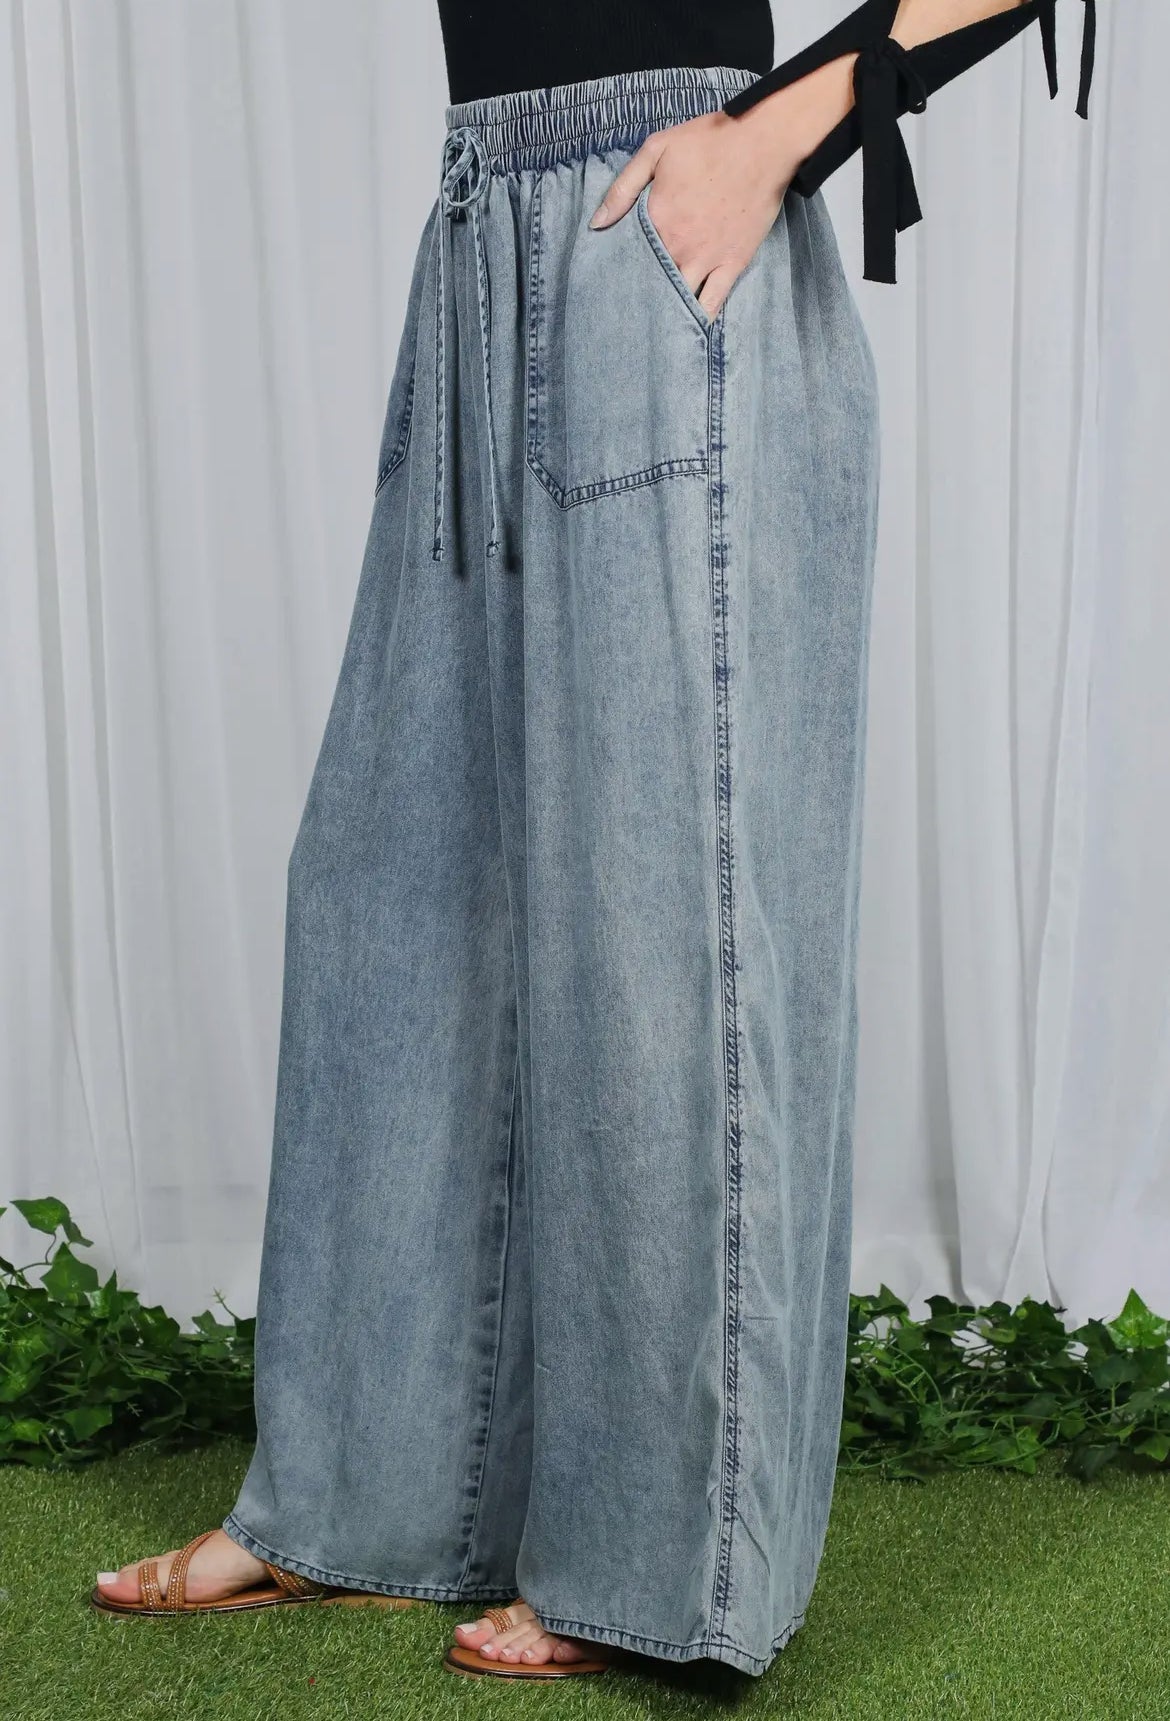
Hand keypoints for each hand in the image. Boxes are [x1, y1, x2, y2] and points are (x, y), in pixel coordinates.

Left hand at [588, 60, 857, 319]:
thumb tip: (596, 223)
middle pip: (650, 282)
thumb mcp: (657, 149)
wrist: (763, 141)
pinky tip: (688, 328)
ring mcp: (706, 258)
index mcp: (655, 218)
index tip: (611, 281)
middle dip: (640, 295)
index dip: (619, 270)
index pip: (627, 257)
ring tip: (654, 323)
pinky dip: (699, 317)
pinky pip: (712, 302)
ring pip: (678, 298)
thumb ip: (623, 187)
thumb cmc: (709, 140)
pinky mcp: (732, 264)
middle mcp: (677, 245)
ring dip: (666, 310)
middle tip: (629, 310)